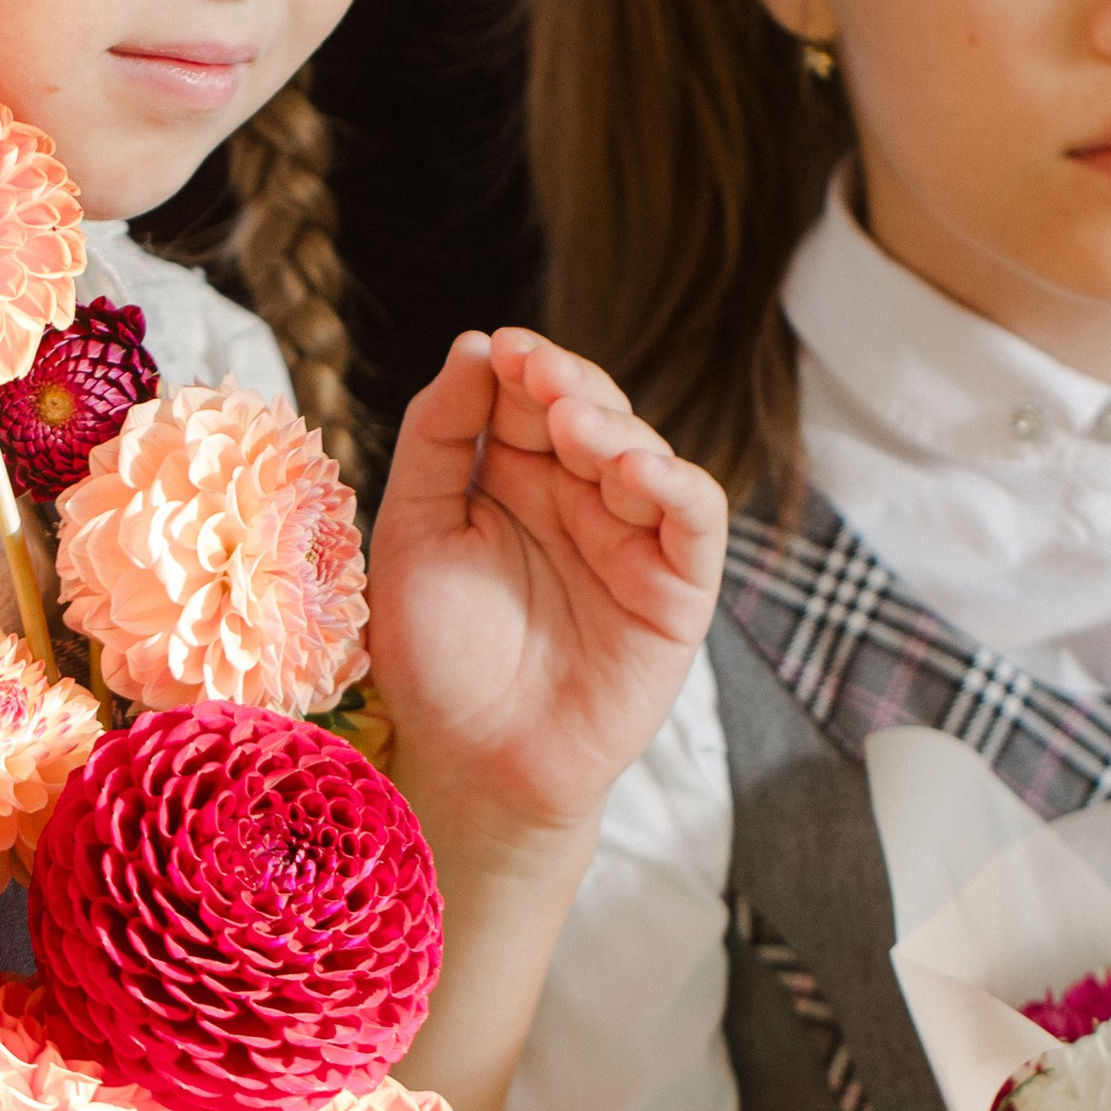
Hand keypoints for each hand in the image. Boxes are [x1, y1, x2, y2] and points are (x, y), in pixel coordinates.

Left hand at [369, 326, 724, 860]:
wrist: (474, 764)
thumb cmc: (437, 656)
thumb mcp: (415, 531)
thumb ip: (439, 438)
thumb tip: (473, 346)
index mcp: (515, 476)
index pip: (530, 398)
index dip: (523, 367)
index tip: (501, 348)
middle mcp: (578, 497)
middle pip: (593, 413)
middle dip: (569, 385)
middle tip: (538, 374)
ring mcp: (632, 538)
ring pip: (645, 454)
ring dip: (615, 427)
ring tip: (574, 422)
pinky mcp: (677, 588)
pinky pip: (695, 520)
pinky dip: (676, 485)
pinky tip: (637, 469)